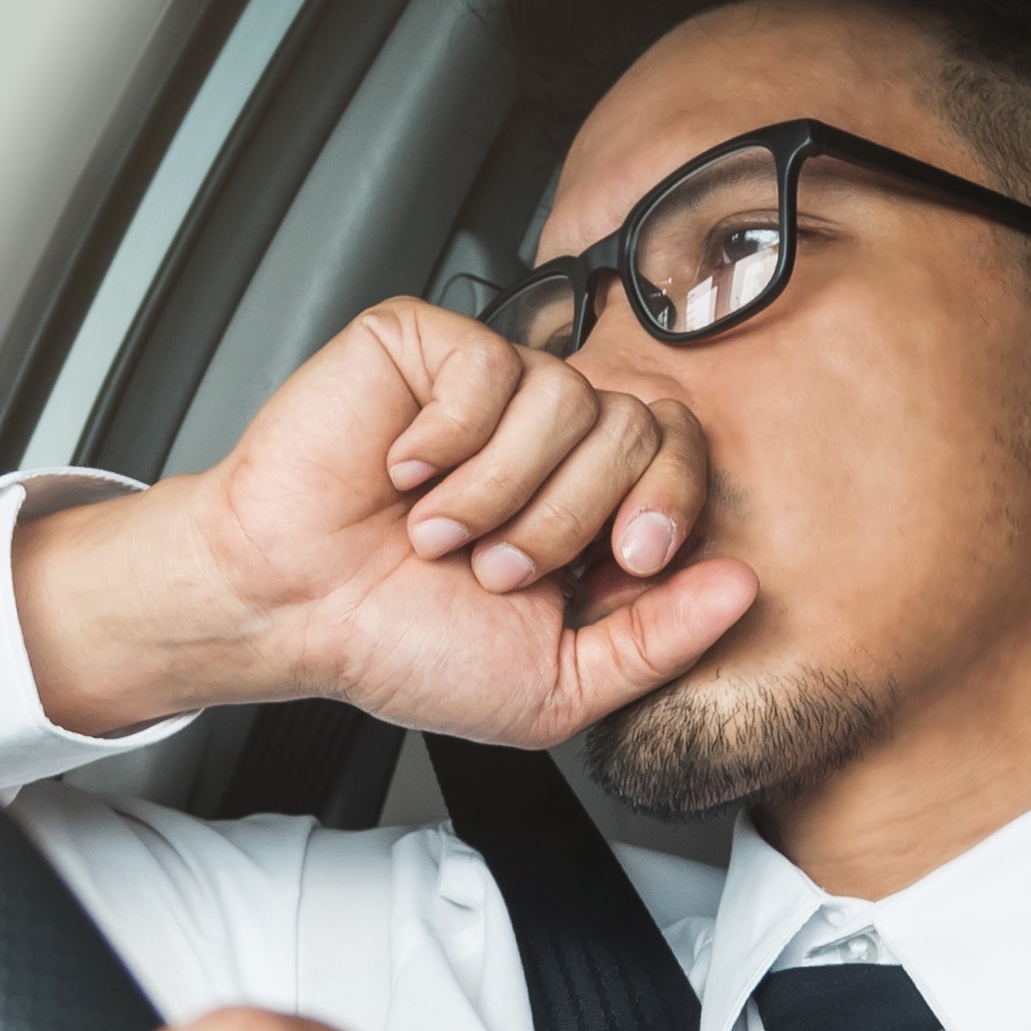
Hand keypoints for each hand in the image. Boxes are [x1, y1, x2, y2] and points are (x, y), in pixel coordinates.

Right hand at [11, 298, 760, 748]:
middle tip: (496, 568)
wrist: (288, 611)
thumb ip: (659, 643)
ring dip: (499, 493)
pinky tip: (402, 474)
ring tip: (437, 534)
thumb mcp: (556, 685)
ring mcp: (488, 385)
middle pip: (634, 426)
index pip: (678, 454)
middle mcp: (545, 436)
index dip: (665, 506)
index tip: (620, 566)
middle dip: (569, 520)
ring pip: (566, 398)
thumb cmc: (398, 644)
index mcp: (585, 502)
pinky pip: (487, 367)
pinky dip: (445, 442)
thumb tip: (743, 589)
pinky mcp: (427, 346)